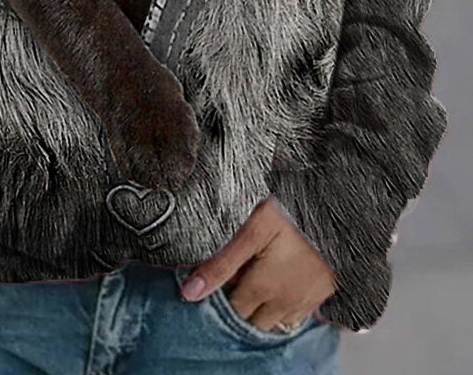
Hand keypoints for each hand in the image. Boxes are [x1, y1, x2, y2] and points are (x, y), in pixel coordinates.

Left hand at [179, 195, 337, 331]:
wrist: (340, 206)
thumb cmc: (295, 212)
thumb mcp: (253, 230)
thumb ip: (221, 263)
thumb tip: (189, 292)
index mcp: (264, 288)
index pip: (232, 312)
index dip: (219, 298)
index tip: (215, 281)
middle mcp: (286, 303)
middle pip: (253, 322)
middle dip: (240, 306)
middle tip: (234, 278)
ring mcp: (307, 302)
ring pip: (276, 323)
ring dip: (262, 309)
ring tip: (255, 279)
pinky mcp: (323, 295)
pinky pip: (297, 315)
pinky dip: (284, 307)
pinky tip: (278, 284)